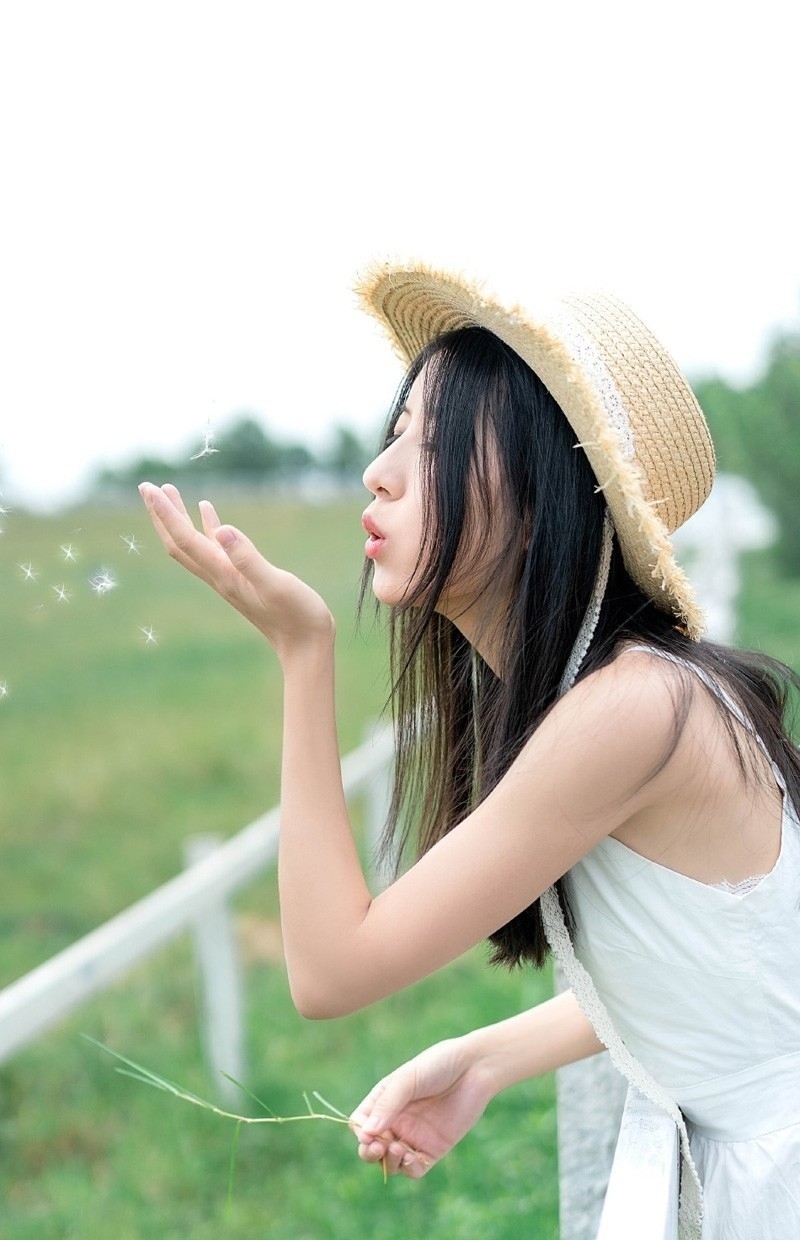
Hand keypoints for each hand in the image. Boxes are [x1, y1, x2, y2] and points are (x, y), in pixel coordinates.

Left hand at [139, 483, 334, 658]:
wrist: (305, 645)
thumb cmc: (297, 616)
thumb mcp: (275, 583)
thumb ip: (248, 558)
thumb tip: (222, 529)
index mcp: (223, 574)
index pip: (184, 539)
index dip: (166, 513)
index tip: (149, 489)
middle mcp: (218, 575)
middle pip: (178, 542)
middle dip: (160, 514)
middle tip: (146, 487)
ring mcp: (228, 577)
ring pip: (192, 543)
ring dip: (177, 518)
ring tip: (168, 492)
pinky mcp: (241, 577)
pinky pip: (214, 547)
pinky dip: (205, 526)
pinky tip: (207, 510)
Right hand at [349, 1037, 495, 1179]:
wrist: (475, 1068)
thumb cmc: (438, 1065)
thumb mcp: (408, 1079)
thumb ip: (388, 1104)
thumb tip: (367, 1133)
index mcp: (385, 1101)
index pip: (361, 1123)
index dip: (360, 1131)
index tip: (368, 1134)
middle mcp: (396, 1121)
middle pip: (371, 1147)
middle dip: (369, 1152)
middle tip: (378, 1147)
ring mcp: (414, 1137)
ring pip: (390, 1162)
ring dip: (389, 1162)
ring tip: (399, 1149)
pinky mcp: (433, 1150)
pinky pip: (414, 1169)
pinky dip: (408, 1169)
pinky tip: (412, 1157)